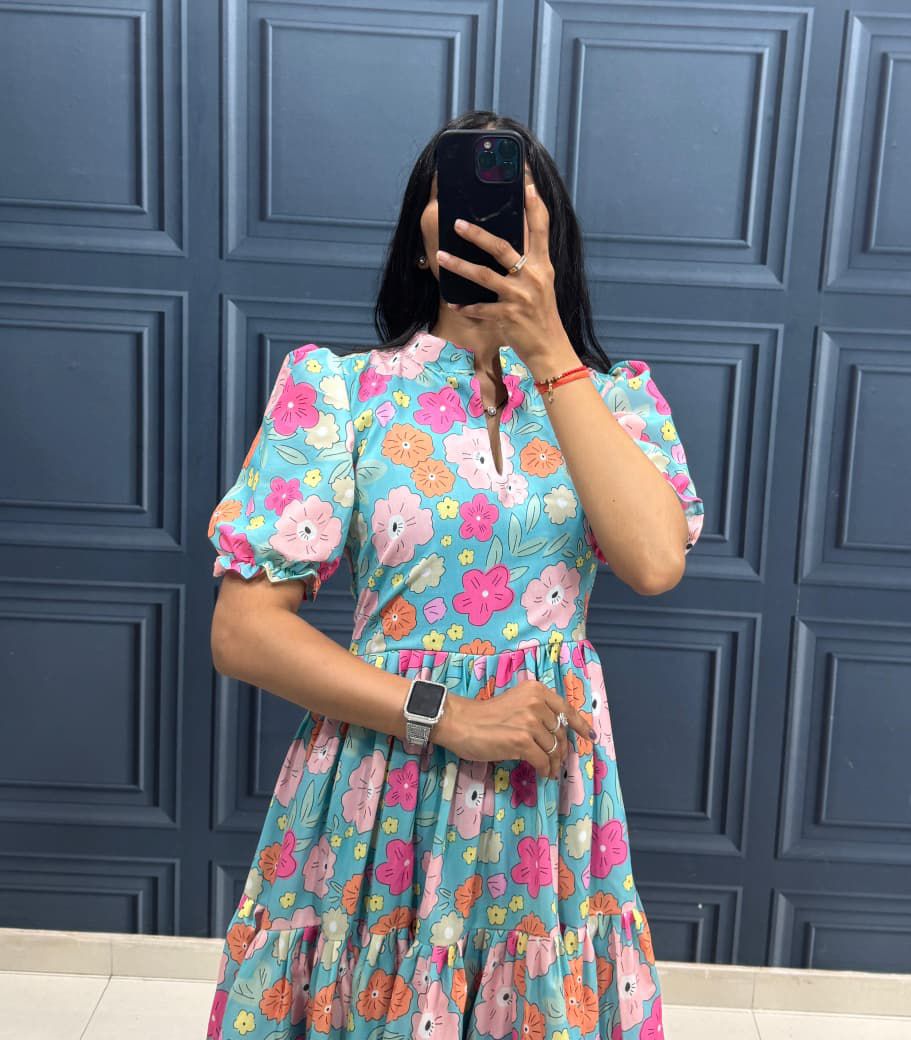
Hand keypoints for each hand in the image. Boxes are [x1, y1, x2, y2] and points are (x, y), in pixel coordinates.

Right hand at [433, 680, 594, 778]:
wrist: (460, 722)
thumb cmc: (484, 715)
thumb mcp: (515, 704)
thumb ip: (535, 712)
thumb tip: (555, 735)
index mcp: (535, 690)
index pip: (566, 709)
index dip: (580, 725)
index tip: (589, 736)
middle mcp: (535, 702)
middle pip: (560, 732)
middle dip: (562, 750)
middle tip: (557, 761)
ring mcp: (529, 722)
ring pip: (553, 748)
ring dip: (553, 762)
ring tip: (549, 769)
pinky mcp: (522, 740)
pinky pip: (543, 760)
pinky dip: (545, 769)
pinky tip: (542, 773)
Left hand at [435, 182, 570, 369]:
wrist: (550, 349)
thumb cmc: (543, 316)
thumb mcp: (542, 285)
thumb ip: (529, 265)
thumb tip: (509, 248)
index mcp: (543, 265)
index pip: (541, 229)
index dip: (535, 206)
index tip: (527, 184)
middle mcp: (533, 277)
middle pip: (503, 248)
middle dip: (478, 234)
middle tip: (458, 223)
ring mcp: (520, 297)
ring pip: (484, 275)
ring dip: (460, 265)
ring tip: (441, 256)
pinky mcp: (508, 316)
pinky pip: (480, 308)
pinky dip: (465, 306)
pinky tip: (453, 304)